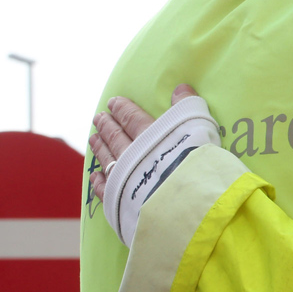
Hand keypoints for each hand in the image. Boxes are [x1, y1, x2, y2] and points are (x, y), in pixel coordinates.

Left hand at [89, 84, 198, 199]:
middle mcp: (132, 156)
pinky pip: (105, 189)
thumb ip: (188, 108)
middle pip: (116, 137)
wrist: (186, 203)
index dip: (122, 109)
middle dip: (107, 126)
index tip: (112, 102)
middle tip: (98, 118)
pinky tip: (95, 176)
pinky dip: (99, 181)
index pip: (132, 119)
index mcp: (149, 137)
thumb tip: (180, 87)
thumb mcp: (199, 130)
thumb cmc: (197, 165)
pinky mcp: (121, 202)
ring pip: (108, 159)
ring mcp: (124, 180)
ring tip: (93, 139)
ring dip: (100, 148)